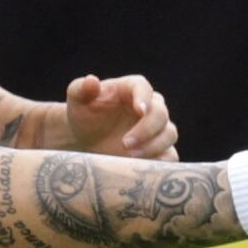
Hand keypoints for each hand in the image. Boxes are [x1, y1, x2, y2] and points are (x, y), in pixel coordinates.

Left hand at [64, 74, 178, 159]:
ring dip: (154, 145)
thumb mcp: (77, 99)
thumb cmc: (83, 114)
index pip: (143, 88)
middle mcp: (149, 106)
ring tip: (130, 156)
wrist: (85, 140)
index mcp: (131, 88)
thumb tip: (91, 81)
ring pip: (169, 134)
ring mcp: (156, 129)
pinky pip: (170, 155)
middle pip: (161, 113)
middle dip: (146, 129)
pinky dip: (162, 161)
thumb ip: (81, 88)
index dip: (144, 98)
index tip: (140, 110)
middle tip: (125, 143)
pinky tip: (143, 167)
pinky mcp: (158, 150)